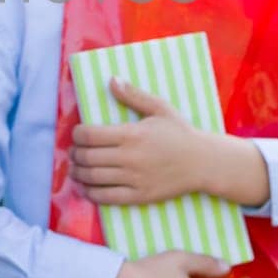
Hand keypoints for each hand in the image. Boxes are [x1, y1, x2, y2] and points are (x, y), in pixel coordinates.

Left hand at [71, 78, 270, 206]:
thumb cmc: (180, 133)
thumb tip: (111, 80)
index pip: (90, 135)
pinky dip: (90, 193)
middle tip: (73, 152)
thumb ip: (133, 95)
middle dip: (74, 154)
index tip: (77, 134)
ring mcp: (133, 179)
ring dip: (78, 173)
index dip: (77, 134)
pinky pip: (106, 197)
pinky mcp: (138, 196)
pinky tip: (85, 188)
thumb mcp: (159, 108)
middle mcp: (129, 158)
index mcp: (132, 134)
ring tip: (75, 169)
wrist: (203, 163)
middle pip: (87, 157)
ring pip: (93, 178)